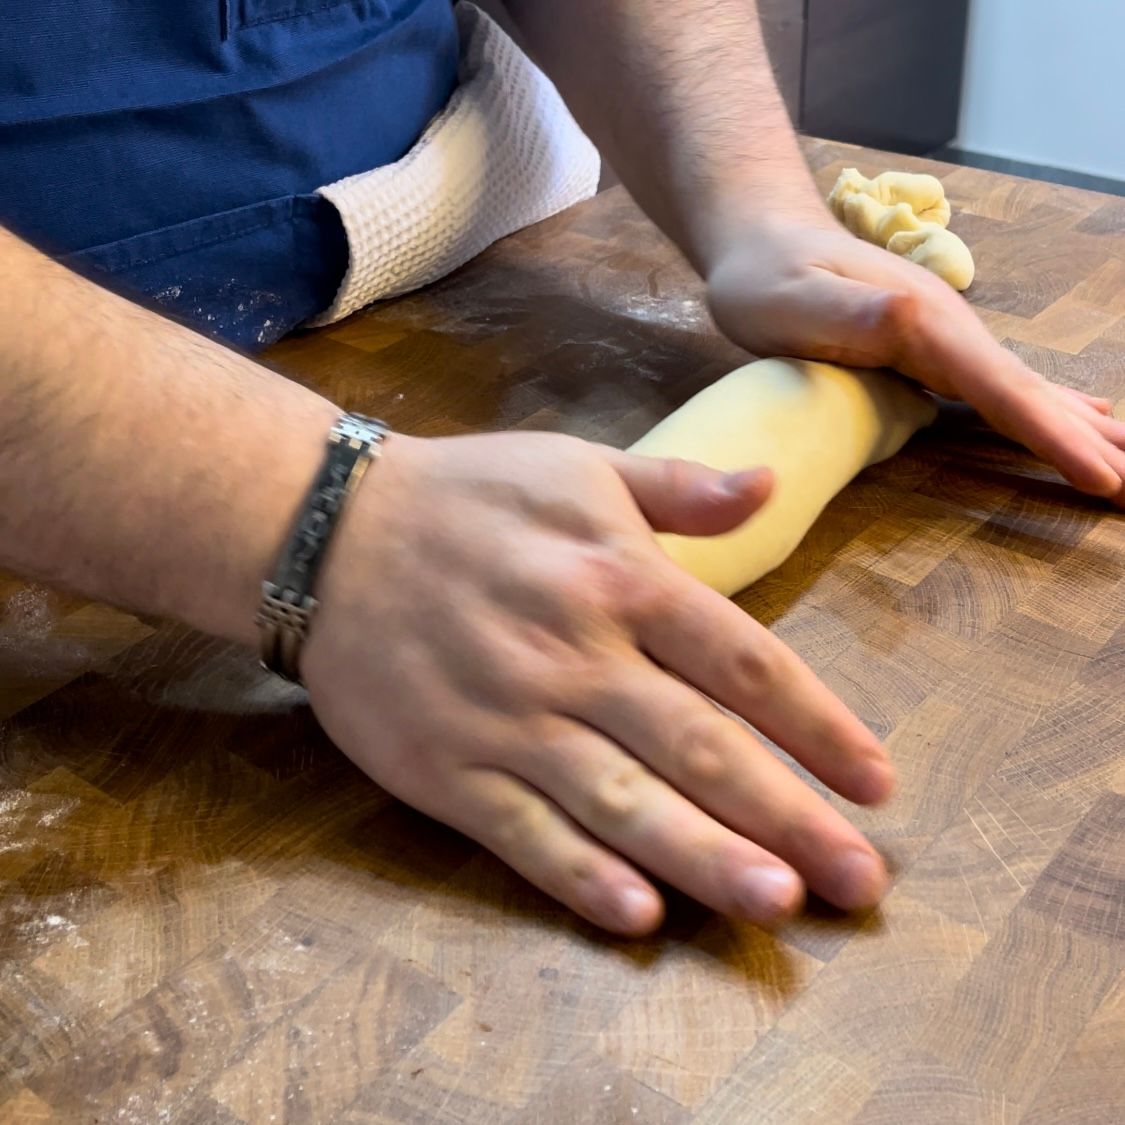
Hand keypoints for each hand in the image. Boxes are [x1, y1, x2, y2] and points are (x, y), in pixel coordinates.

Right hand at [301, 431, 893, 934]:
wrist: (327, 532)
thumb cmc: (465, 497)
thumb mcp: (576, 466)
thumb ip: (678, 485)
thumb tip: (772, 484)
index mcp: (617, 577)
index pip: (743, 663)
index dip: (819, 725)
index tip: (877, 781)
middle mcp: (574, 654)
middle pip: (701, 747)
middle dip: (790, 815)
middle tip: (861, 881)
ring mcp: (508, 719)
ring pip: (623, 801)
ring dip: (704, 858)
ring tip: (778, 903)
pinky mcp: (446, 768)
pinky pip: (523, 832)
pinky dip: (580, 876)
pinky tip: (639, 916)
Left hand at [706, 214, 1124, 504]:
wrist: (762, 238)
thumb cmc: (765, 278)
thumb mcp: (794, 301)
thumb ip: (852, 313)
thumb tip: (915, 319)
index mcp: (924, 325)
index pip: (1002, 390)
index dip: (1054, 437)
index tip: (1105, 477)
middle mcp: (949, 328)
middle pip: (1029, 393)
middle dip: (1088, 441)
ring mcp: (944, 336)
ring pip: (1023, 391)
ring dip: (1078, 428)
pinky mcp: (930, 347)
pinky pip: (999, 389)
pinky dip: (1044, 411)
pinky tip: (1076, 419)